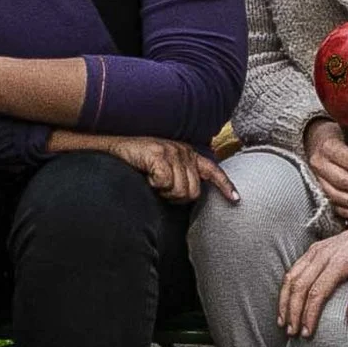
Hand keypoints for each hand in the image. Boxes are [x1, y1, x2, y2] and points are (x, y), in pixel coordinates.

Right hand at [58, 133, 237, 204]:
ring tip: (152, 182)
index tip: (235, 200)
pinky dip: (154, 186)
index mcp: (187, 153)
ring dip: (164, 193)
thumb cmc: (136, 161)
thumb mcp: (161, 168)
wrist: (112, 146)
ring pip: (180, 191)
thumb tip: (188, 194)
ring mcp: (171, 151)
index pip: (212, 170)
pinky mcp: (158, 154)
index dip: (225, 186)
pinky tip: (146, 177)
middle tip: (160, 190)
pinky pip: (164, 183)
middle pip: (193, 192)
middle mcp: (183, 150)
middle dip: (177, 198)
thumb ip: (177, 176)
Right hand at [276, 215, 347, 338]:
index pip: (317, 292)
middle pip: (299, 286)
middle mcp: (322, 255)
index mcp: (338, 262)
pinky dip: (287, 288)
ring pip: (292, 277)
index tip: (307, 333)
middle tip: (291, 333)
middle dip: (293, 312)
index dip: (309, 314)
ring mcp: (315, 251)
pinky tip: (287, 302)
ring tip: (283, 322)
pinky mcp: (313, 249)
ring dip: (285, 301)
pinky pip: (294, 269)